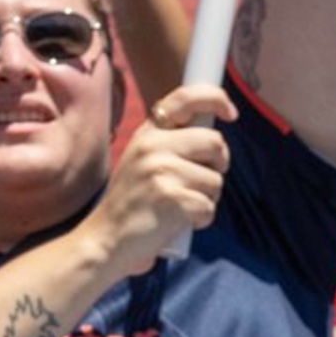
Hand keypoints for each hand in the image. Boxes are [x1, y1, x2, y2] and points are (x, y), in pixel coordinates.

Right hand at [79, 80, 231, 276]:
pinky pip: (209, 207)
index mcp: (148, 132)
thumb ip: (171, 143)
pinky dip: (201, 220)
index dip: (216, 99)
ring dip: (207, 198)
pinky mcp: (172, 199)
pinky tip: (178, 222)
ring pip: (216, 180)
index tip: (231, 113)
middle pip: (215, 142)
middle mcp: (153, 145)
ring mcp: (162, 171)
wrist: (105, 239)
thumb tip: (214, 140)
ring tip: (180, 206)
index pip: (187, 97)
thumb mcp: (142, 159)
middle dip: (218, 165)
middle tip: (200, 183)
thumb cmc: (131, 202)